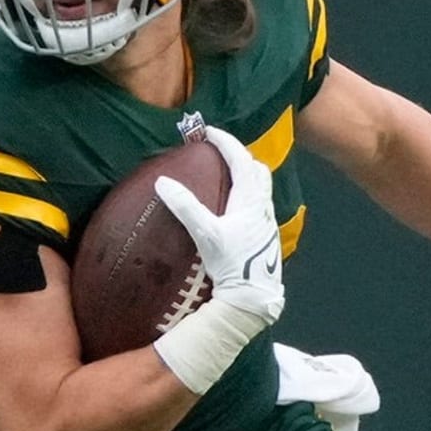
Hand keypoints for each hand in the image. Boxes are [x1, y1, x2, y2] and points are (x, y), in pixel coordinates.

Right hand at [155, 126, 284, 327]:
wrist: (253, 297)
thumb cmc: (232, 265)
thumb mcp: (205, 234)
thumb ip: (185, 206)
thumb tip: (162, 182)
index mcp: (251, 200)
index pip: (241, 160)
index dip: (226, 142)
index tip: (209, 132)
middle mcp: (264, 208)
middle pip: (258, 170)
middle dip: (240, 156)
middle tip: (219, 154)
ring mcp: (268, 224)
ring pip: (262, 189)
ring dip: (247, 177)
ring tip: (226, 179)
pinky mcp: (267, 238)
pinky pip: (260, 206)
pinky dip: (247, 197)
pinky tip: (233, 212)